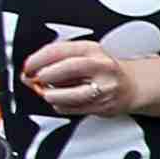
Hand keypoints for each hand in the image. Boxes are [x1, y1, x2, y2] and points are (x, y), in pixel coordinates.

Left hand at [21, 38, 143, 117]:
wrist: (131, 86)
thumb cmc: (103, 70)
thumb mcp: (83, 56)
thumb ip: (57, 62)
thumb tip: (31, 72)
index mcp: (92, 50)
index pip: (62, 49)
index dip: (40, 58)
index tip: (28, 66)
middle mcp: (101, 66)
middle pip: (69, 68)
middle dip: (47, 75)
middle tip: (35, 80)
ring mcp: (104, 87)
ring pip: (73, 93)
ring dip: (54, 95)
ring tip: (47, 93)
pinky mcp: (104, 105)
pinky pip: (76, 109)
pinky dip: (62, 106)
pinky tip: (60, 102)